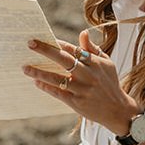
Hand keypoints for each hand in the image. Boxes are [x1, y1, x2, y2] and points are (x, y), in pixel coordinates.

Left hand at [23, 31, 137, 136]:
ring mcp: (82, 89)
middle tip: (30, 43)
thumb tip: (82, 32)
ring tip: (25, 68)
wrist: (118, 111)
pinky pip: (58, 93)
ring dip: (40, 72)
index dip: (58, 43)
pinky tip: (36, 82)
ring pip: (57, 78)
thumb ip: (93, 49)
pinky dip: (46, 87)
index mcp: (95, 63)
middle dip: (46, 50)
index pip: (73, 49)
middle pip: (64, 59)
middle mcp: (88, 75)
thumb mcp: (106, 64)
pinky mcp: (77, 102)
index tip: (45, 37)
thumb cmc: (110, 84)